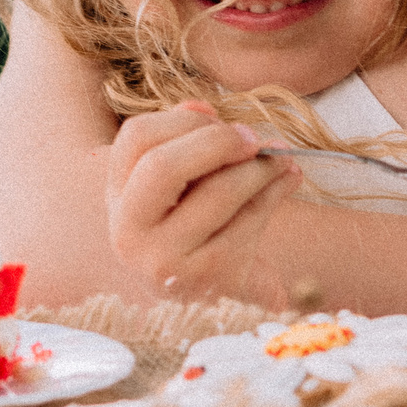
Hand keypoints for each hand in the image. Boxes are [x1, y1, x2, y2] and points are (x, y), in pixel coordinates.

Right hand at [105, 101, 299, 299]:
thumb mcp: (177, 189)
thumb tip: (201, 107)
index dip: (183, 120)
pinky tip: (289, 180)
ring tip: (281, 159)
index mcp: (117, 199)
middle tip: (253, 139)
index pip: (135, 139)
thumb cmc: (197, 230)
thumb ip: (182, 142)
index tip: (219, 119)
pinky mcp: (210, 277)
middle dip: (217, 142)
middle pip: (163, 166)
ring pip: (219, 191)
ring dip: (260, 167)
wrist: (217, 300)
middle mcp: (130, 233)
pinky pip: (250, 218)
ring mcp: (167, 261)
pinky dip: (277, 191)